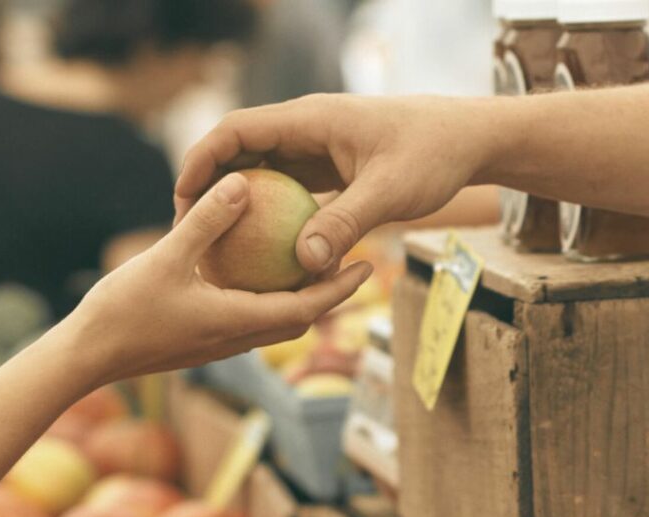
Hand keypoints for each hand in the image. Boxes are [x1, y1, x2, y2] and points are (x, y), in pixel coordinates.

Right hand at [68, 172, 372, 388]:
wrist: (89, 357)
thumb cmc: (124, 311)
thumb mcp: (166, 257)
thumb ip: (206, 222)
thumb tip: (242, 183)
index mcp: (239, 322)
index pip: (307, 308)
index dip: (341, 289)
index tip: (368, 266)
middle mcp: (239, 339)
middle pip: (300, 319)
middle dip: (330, 295)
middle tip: (353, 263)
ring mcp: (222, 344)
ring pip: (276, 322)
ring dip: (301, 299)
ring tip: (313, 265)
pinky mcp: (205, 342)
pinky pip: (250, 319)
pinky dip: (267, 299)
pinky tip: (257, 273)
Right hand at [175, 95, 496, 276]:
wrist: (466, 141)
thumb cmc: (432, 155)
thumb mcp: (389, 192)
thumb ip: (346, 224)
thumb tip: (304, 263)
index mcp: (310, 120)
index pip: (237, 131)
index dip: (203, 161)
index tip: (182, 198)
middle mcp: (307, 131)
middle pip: (241, 152)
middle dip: (211, 186)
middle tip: (190, 230)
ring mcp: (318, 150)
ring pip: (264, 173)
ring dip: (241, 204)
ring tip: (219, 246)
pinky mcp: (331, 170)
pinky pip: (290, 192)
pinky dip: (274, 217)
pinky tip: (267, 253)